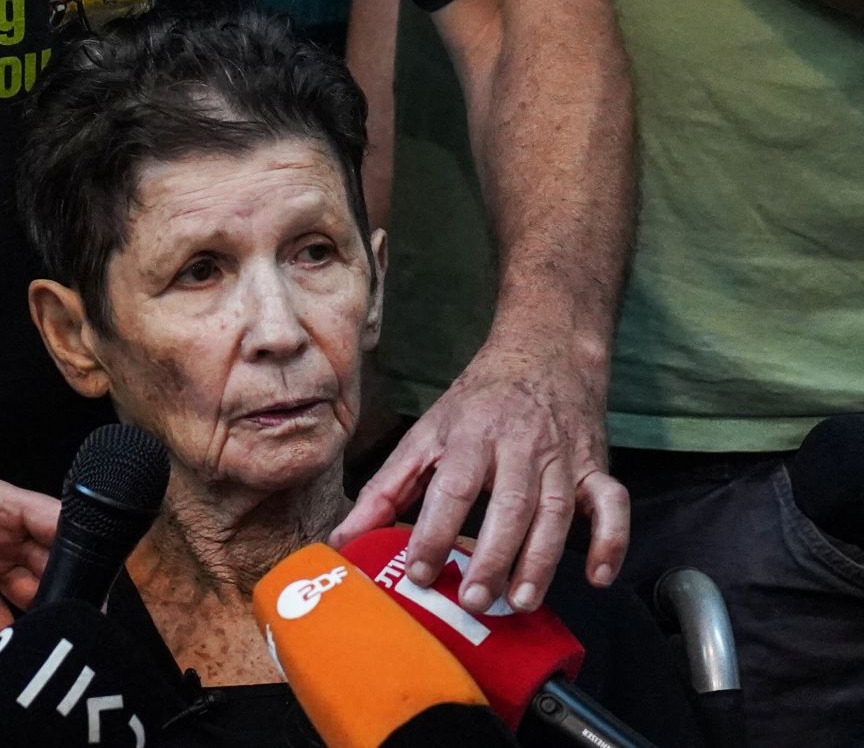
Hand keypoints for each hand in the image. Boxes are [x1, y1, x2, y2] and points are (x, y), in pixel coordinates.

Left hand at [332, 337, 628, 612]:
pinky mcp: (596, 467)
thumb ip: (385, 490)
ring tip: (519, 602)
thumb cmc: (476, 404)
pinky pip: (612, 505)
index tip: (421, 572)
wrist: (544, 353)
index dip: (435, 532)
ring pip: (558, 511)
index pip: (452, 487)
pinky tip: (596, 577)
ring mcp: (562, 458)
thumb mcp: (425, 436)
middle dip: (493, 556)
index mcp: (470, 436)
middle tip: (474, 601)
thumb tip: (343, 540)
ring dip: (541, 560)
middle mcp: (518, 446)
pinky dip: (610, 541)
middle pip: (510, 504)